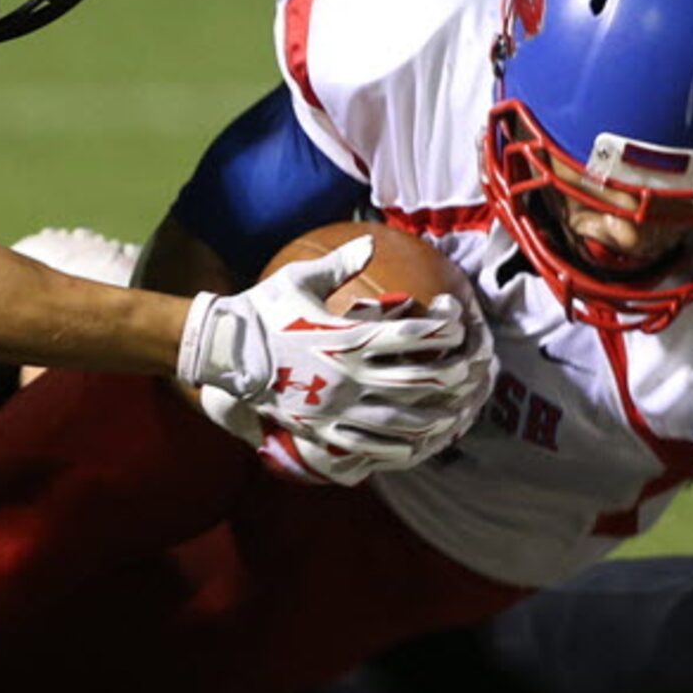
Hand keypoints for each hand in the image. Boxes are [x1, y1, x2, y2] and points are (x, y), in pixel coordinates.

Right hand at [183, 240, 493, 480]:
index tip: (458, 324)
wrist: (219, 350)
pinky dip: (398, 449)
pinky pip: (367, 446)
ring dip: (435, 417)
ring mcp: (333, 406)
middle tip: (473, 372)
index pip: (411, 335)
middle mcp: (345, 374)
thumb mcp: (297, 279)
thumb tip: (369, 244)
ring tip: (458, 415)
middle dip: (453, 377)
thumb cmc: (259, 311)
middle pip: (417, 380)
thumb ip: (338, 264)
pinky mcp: (318, 429)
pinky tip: (417, 448)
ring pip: (399, 419)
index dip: (444, 329)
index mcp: (345, 336)